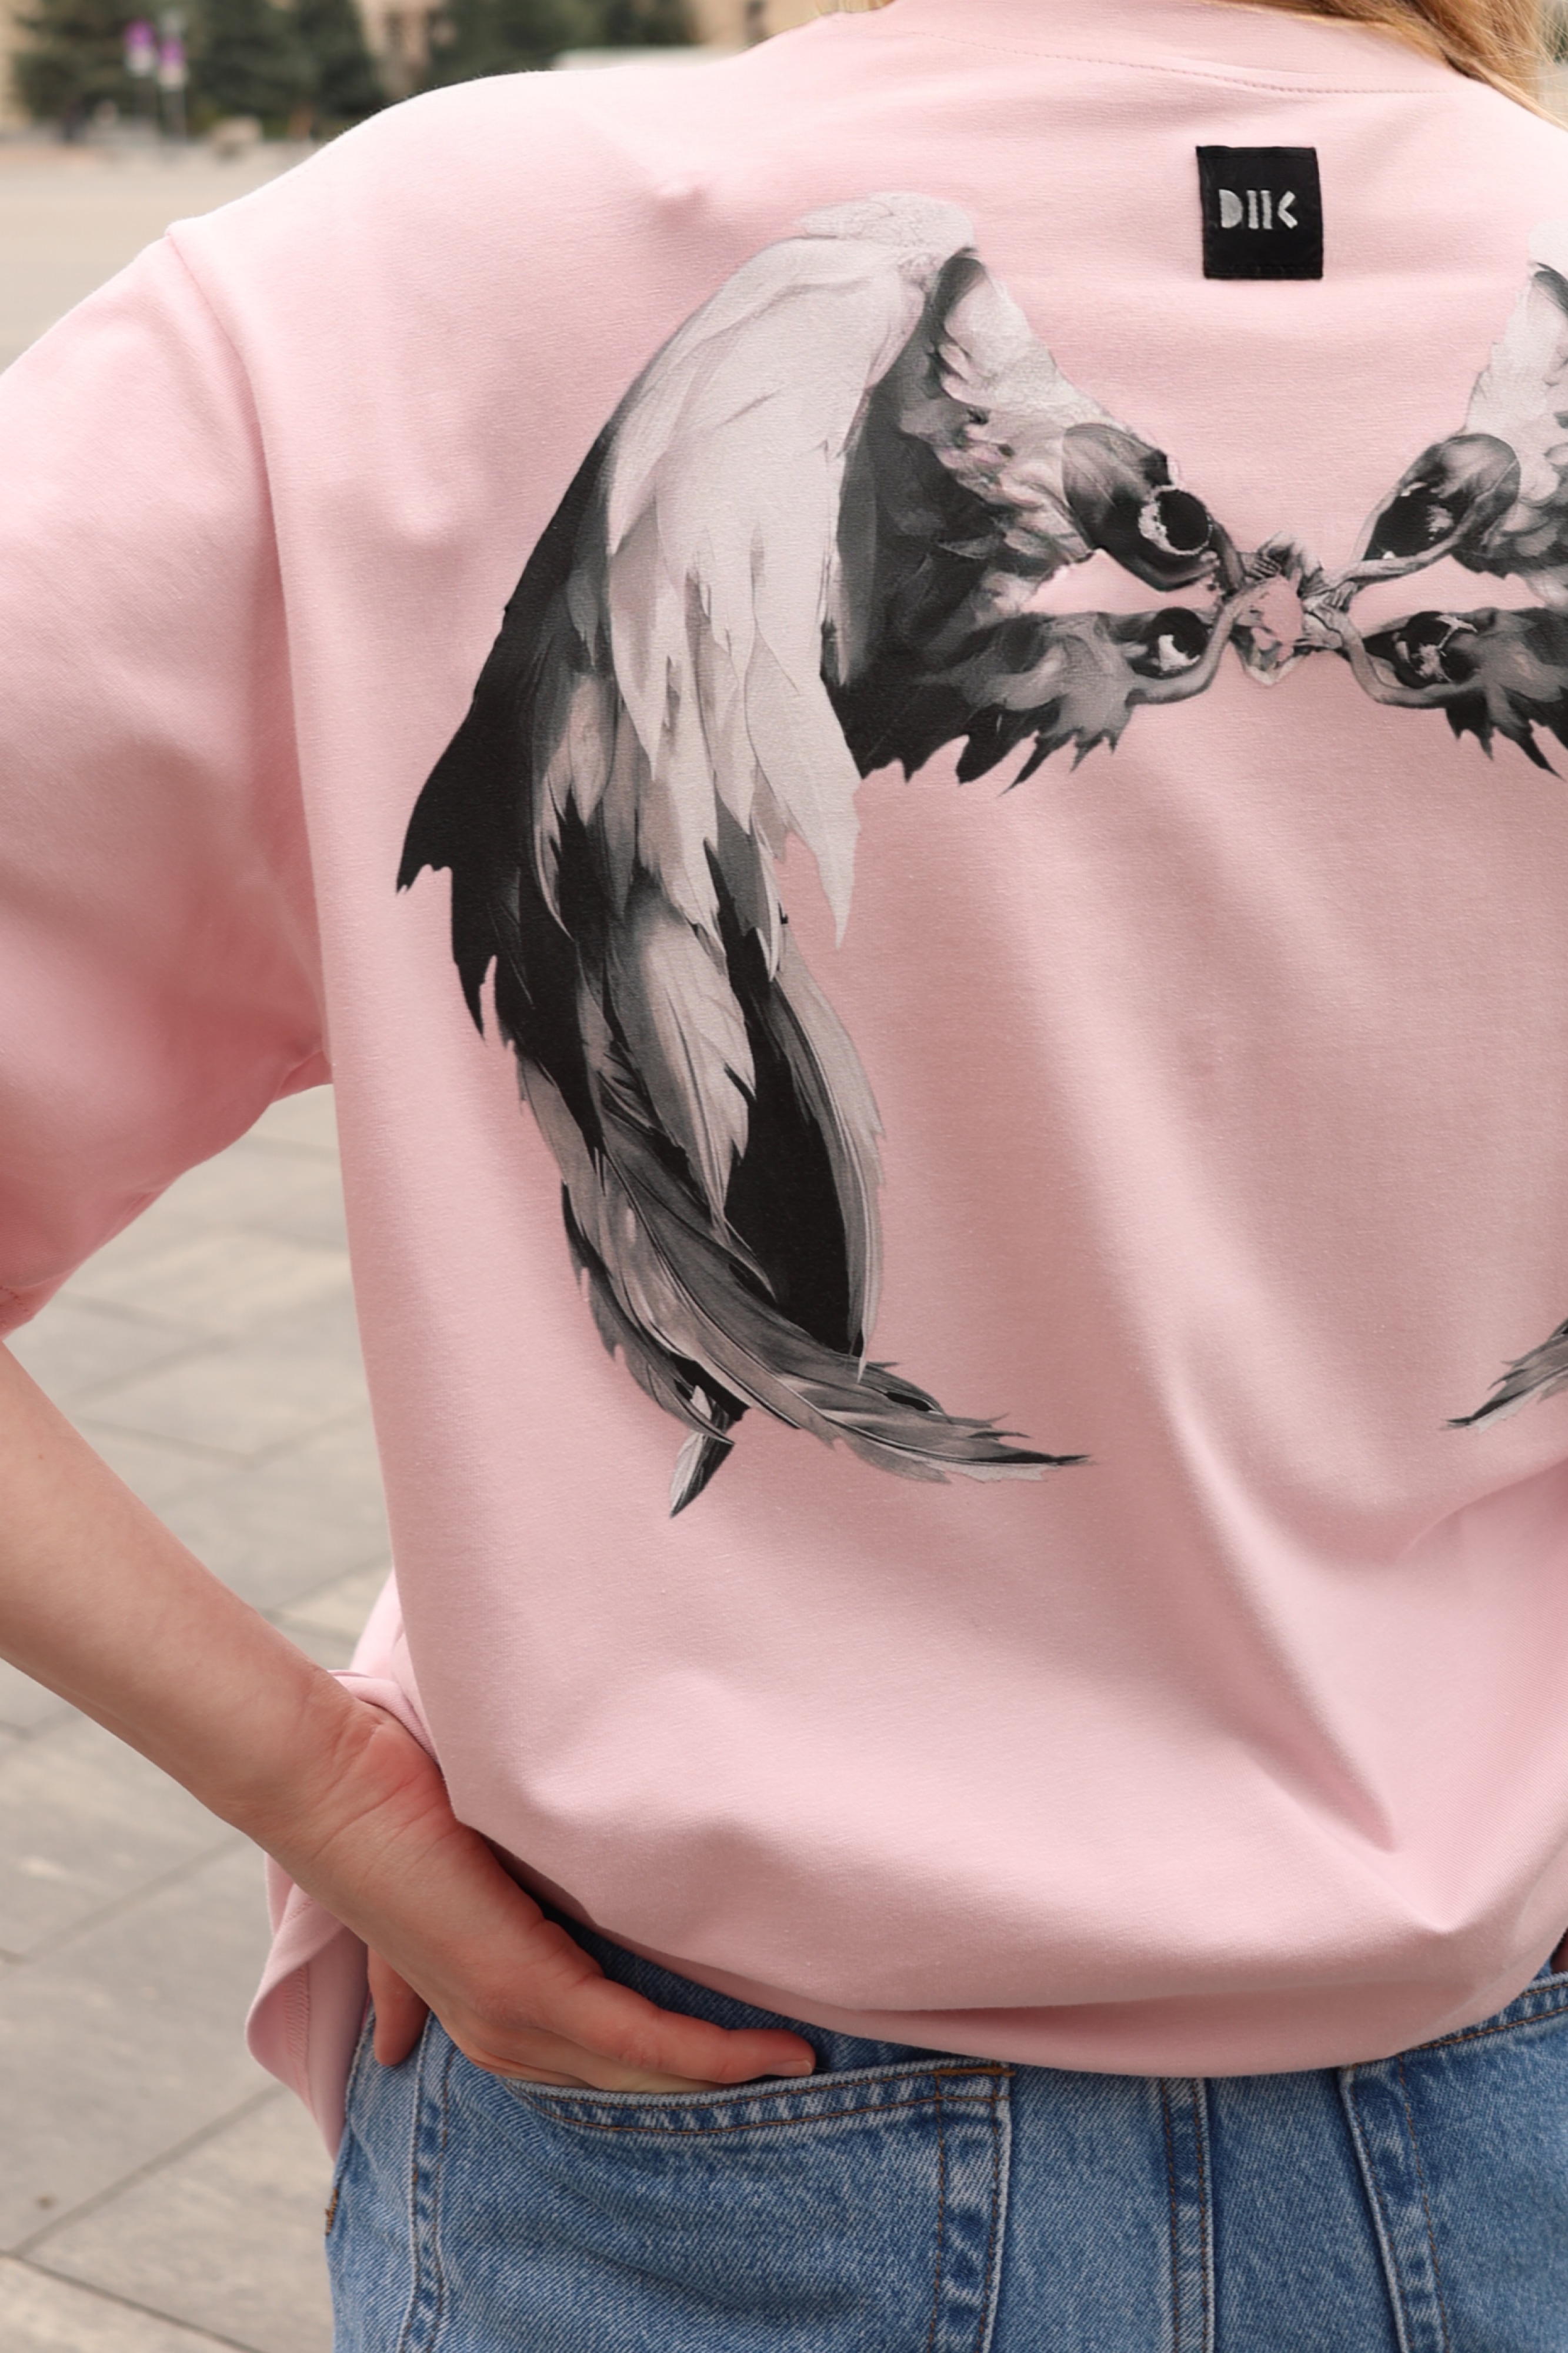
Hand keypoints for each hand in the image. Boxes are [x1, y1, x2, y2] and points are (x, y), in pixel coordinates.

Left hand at [271, 1699, 817, 2091]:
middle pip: (626, 2078)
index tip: (741, 2057)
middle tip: (793, 2067)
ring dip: (723, 2071)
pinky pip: (637, 2038)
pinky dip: (707, 2050)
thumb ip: (422, 1963)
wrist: (335, 1782)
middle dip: (709, 2080)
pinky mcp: (524, 1988)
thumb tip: (398, 2036)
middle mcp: (496, 2029)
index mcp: (484, 2008)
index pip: (591, 2060)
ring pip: (640, 2069)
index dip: (666, 2067)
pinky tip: (766, 2050)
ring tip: (795, 2060)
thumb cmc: (390, 1811)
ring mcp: (508, 2016)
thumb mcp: (451, 1876)